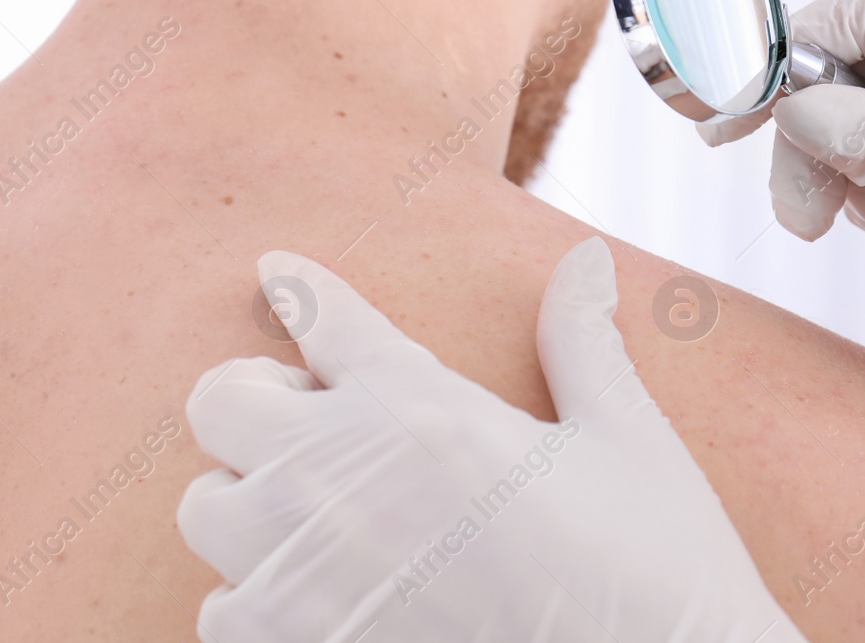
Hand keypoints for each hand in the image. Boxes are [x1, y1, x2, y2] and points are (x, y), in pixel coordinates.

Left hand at [177, 238, 806, 641]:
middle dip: (261, 402)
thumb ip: (582, 343)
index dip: (301, 289)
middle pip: (220, 403)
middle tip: (320, 422)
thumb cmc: (656, 576)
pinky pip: (221, 615)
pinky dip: (257, 602)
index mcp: (427, 412)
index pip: (324, 317)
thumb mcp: (628, 445)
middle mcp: (344, 486)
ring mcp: (309, 584)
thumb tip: (588, 257)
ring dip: (254, 505)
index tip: (281, 273)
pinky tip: (323, 602)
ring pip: (209, 512)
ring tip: (323, 518)